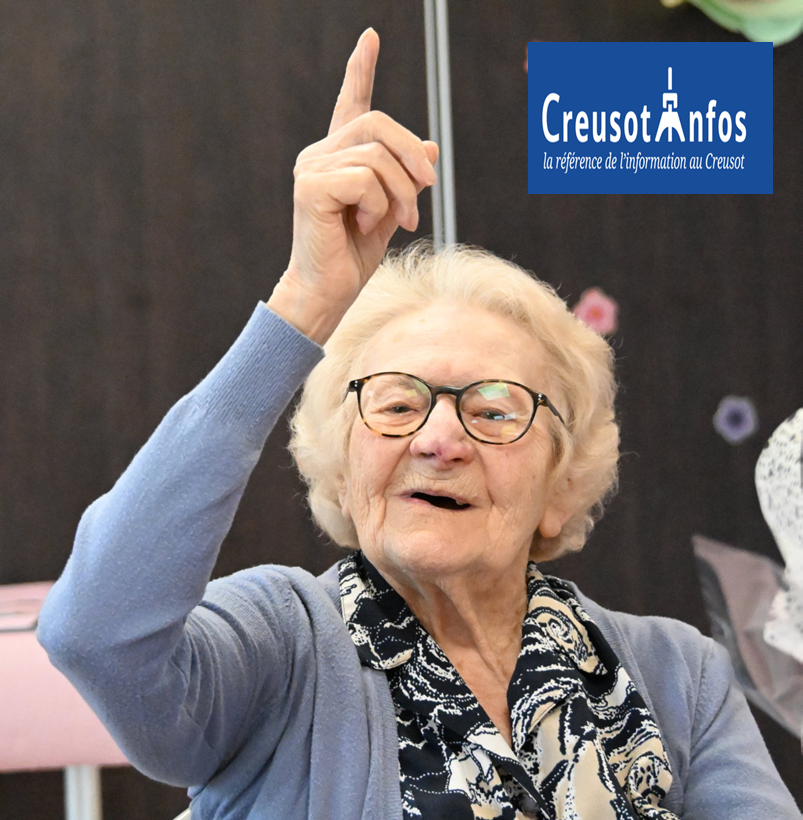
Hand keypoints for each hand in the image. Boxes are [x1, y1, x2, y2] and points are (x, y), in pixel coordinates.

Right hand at [268, 28, 438, 344]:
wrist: (329, 291)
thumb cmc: (355, 255)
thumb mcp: (392, 211)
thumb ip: (407, 179)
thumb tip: (430, 148)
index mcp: (338, 157)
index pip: (352, 105)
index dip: (361, 70)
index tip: (371, 37)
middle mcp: (320, 154)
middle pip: (380, 125)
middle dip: (412, 159)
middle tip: (426, 194)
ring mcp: (311, 168)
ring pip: (378, 156)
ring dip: (401, 194)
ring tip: (398, 222)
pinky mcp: (310, 188)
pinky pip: (365, 179)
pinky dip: (378, 206)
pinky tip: (363, 226)